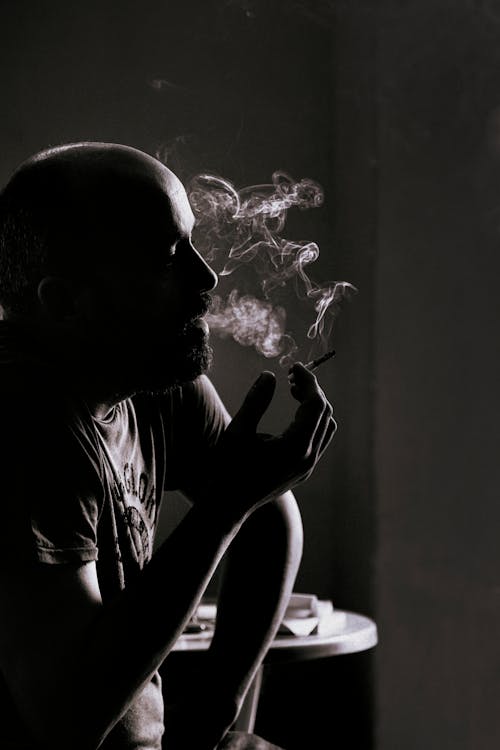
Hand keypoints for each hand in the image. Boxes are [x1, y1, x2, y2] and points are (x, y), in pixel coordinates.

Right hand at [211, 363, 335, 521]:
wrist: (227, 505)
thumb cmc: (227, 468)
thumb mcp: (238, 431)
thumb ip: (256, 401)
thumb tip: (269, 375)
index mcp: (295, 446)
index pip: (315, 403)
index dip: (307, 380)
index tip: (292, 367)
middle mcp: (308, 457)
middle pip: (325, 412)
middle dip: (311, 390)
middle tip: (291, 376)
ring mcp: (307, 467)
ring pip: (326, 427)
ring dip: (314, 405)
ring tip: (293, 392)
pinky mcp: (303, 471)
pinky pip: (319, 440)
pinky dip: (312, 421)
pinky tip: (293, 414)